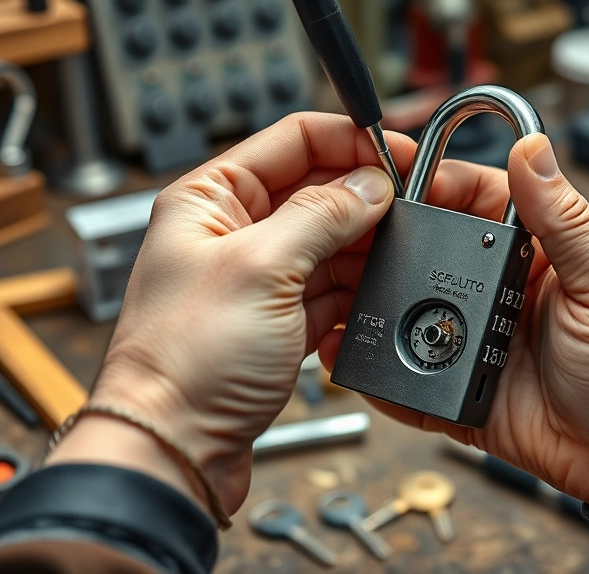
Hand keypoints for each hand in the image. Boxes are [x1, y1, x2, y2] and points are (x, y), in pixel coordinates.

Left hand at [46, 113, 510, 515]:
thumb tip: (369, 184)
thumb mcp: (263, 269)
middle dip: (366, 199)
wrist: (175, 447)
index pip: (292, 140)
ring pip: (328, 243)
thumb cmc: (185, 361)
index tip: (401, 155)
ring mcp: (256, 279)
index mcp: (210, 198)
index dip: (350, 142)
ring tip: (399, 255)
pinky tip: (376, 296)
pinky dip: (355, 292)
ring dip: (365, 248)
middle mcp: (231, 232)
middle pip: (317, 191)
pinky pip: (329, 290)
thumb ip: (322, 215)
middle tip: (413, 208)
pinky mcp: (276, 322)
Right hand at [318, 134, 588, 505]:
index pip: (472, 197)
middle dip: (382, 240)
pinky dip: (378, 370)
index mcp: (537, 252)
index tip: (386, 178)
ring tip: (334, 291)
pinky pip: (407, 377)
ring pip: (408, 311)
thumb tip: (531, 146)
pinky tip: (348, 354)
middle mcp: (498, 291)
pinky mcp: (459, 391)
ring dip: (372, 300)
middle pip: (425, 250)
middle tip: (341, 236)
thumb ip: (565, 218)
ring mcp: (475, 341)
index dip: (428, 182)